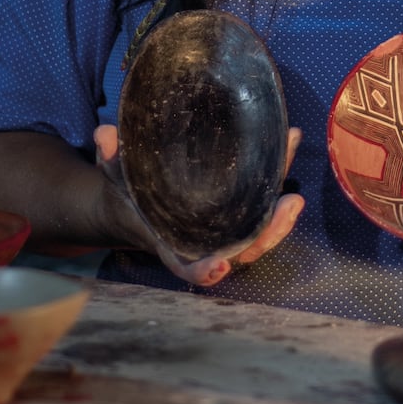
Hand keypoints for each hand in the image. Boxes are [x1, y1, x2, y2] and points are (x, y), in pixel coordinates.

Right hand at [93, 123, 303, 287]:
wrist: (135, 202)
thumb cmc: (126, 191)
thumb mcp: (114, 175)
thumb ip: (111, 158)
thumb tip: (105, 133)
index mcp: (170, 241)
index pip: (187, 264)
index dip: (204, 270)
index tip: (220, 267)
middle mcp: (203, 240)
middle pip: (241, 250)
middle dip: (269, 234)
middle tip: (288, 205)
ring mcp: (224, 228)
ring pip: (259, 231)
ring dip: (282, 214)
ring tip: (297, 186)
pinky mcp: (238, 209)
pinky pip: (263, 201)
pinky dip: (278, 176)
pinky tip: (290, 140)